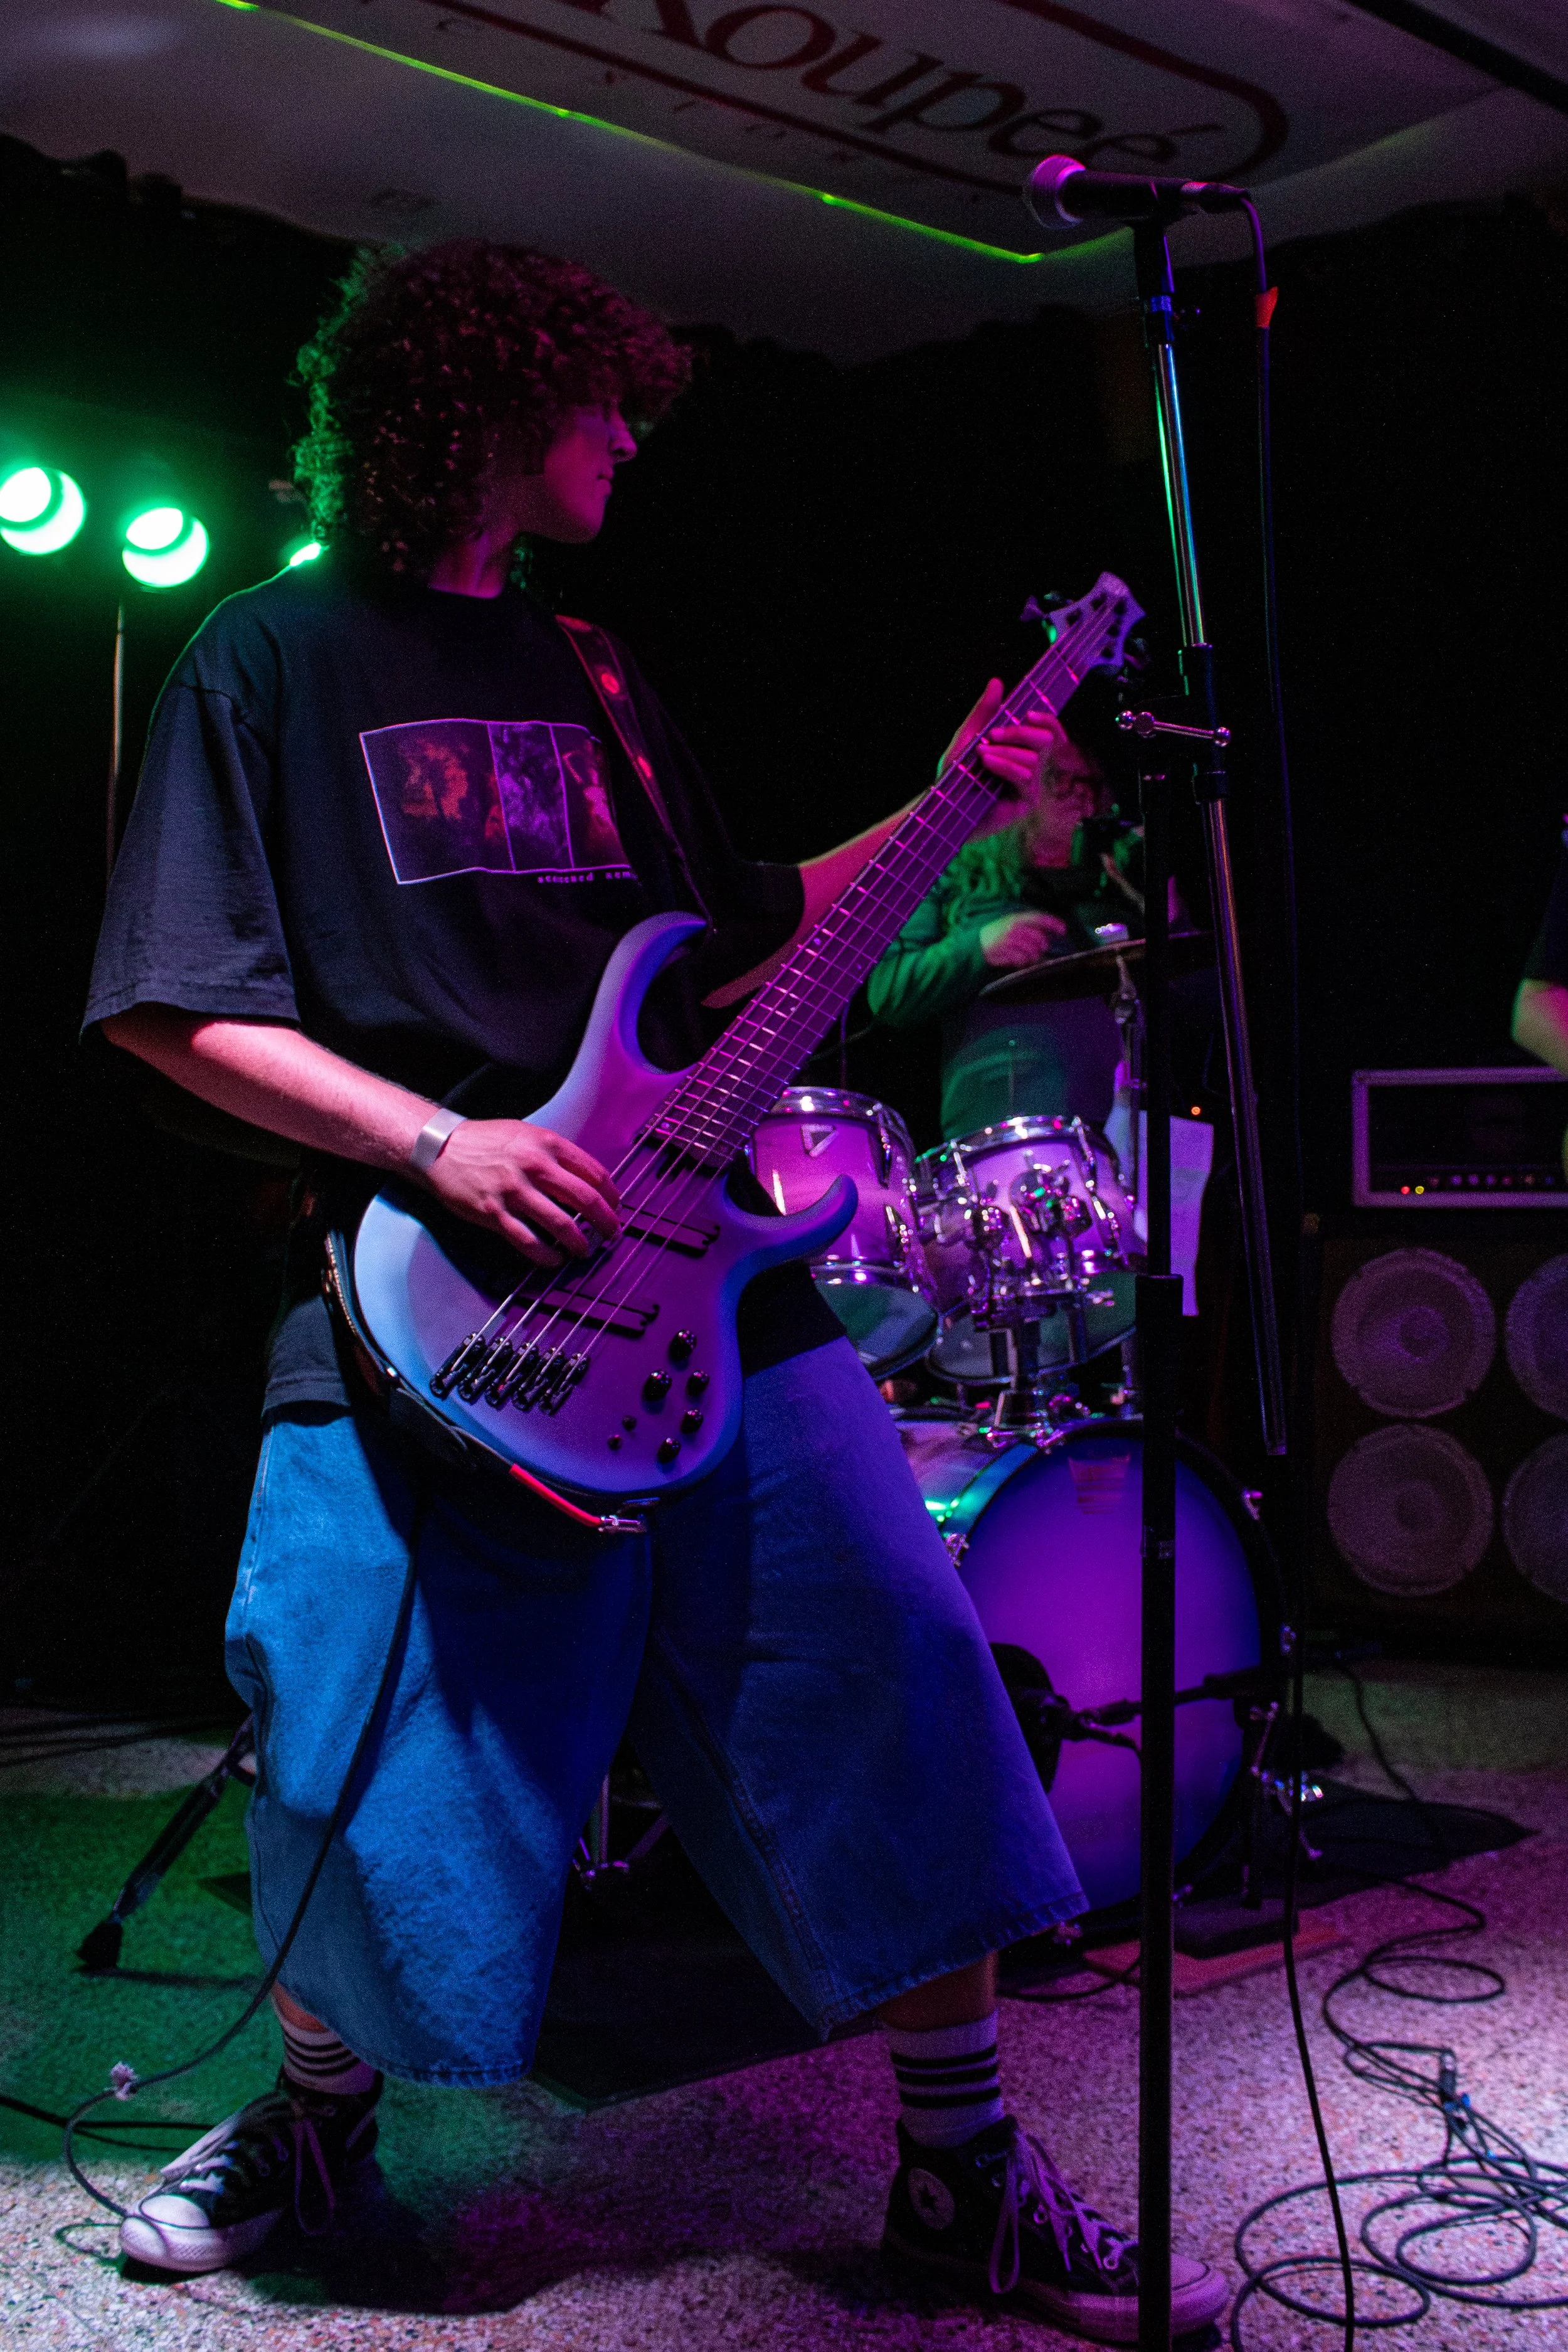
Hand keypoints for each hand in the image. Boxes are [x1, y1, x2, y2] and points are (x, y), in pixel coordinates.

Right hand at [421, 1118, 619, 1264]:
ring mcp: (514, 1191)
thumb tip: (584, 1179)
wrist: (440, 1148)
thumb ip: (554, 1153)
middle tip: (612, 1234)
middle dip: (606, 1222)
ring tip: (585, 1250)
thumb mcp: (525, 1134)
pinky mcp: (494, 1213)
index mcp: (546, 1144)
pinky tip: (554, 1260)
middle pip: (585, 1200)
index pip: (593, 1172)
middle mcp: (534, 1166)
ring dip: (580, 1243)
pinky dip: (547, 1256)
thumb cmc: (484, 1141)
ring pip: (562, 1225)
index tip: (616, 1207)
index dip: (611, 1194)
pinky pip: (528, 1242)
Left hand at [939, 678, 1067, 821]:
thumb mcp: (969, 737)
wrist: (944, 806)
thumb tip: (997, 681)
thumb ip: (984, 711)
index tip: (1028, 714)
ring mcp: (1030, 785)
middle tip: (991, 735)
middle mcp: (1031, 766)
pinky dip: (1005, 766)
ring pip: (1032, 758)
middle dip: (1018, 732)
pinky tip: (987, 763)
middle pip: (1046, 740)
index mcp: (1022, 749)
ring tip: (980, 754)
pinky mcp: (1026, 802)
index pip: (1050, 731)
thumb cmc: (956, 774)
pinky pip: (1025, 777)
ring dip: (1004, 752)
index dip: (1047, 719)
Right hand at [979, 910, 1066, 969]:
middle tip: (1039, 949)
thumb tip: (1044, 939)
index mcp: (1016, 918)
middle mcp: (1014, 927)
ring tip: (1027, 958)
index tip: (1064, 929)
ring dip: (1032, 956)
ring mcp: (1009, 939)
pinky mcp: (1004, 951)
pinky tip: (1017, 961)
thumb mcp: (1010, 924)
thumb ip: (1026, 927)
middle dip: (1041, 946)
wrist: (976, 942)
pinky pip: (1020, 959)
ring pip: (1031, 950)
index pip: (1039, 918)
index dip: (1053, 923)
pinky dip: (1021, 962)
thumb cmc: (996, 933)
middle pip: (1038, 937)